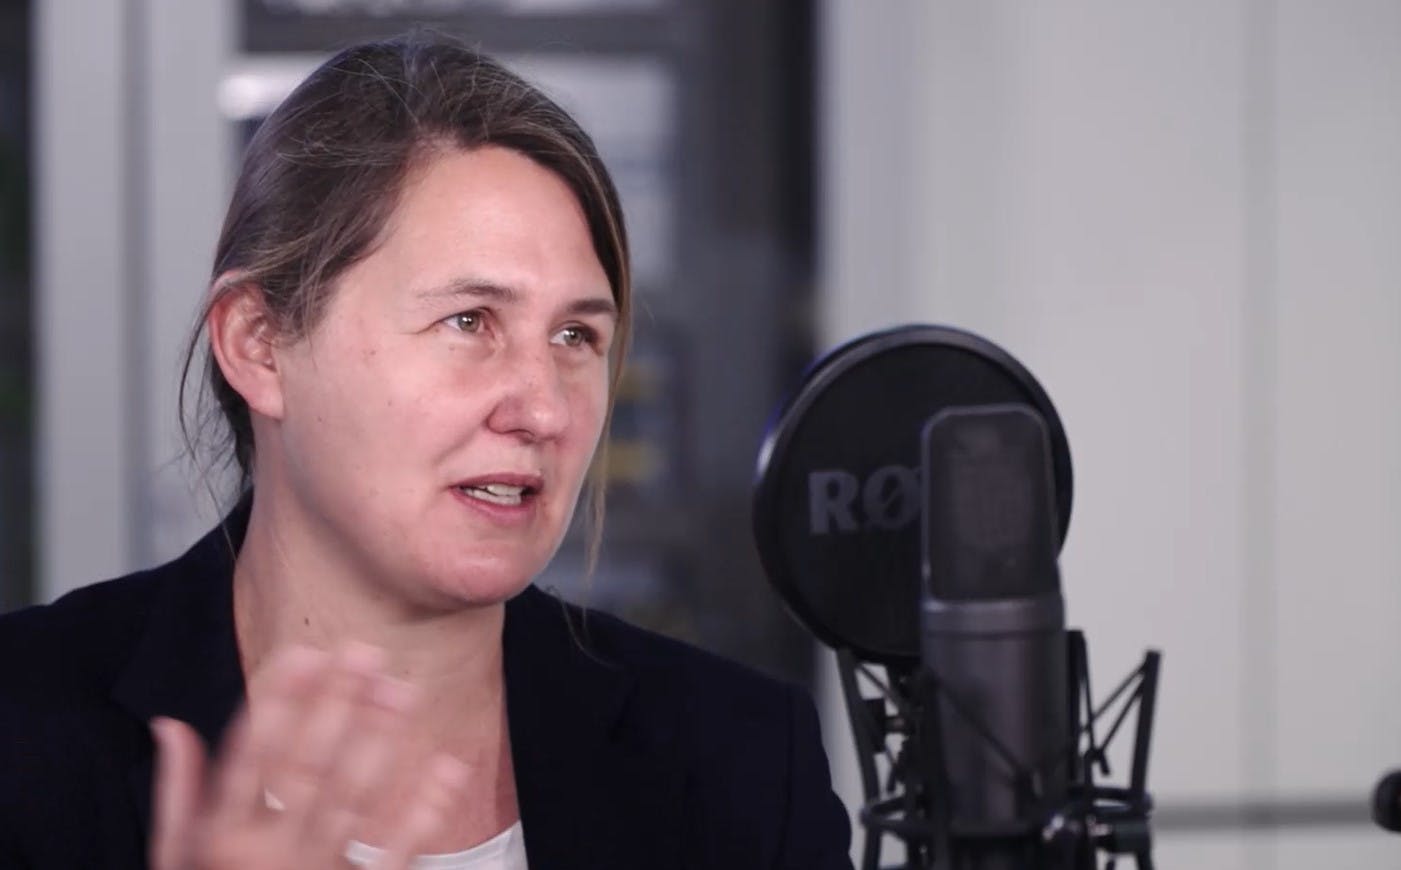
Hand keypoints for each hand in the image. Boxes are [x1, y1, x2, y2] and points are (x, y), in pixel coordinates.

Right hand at [150, 644, 468, 869]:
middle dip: (337, 705)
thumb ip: (177, 794)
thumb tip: (171, 726)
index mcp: (221, 840)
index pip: (250, 756)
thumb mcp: (174, 860)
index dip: (278, 701)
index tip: (304, 653)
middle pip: (308, 767)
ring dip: (381, 741)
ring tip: (403, 691)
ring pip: (354, 800)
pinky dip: (425, 810)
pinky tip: (446, 766)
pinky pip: (397, 852)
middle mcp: (268, 855)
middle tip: (365, 653)